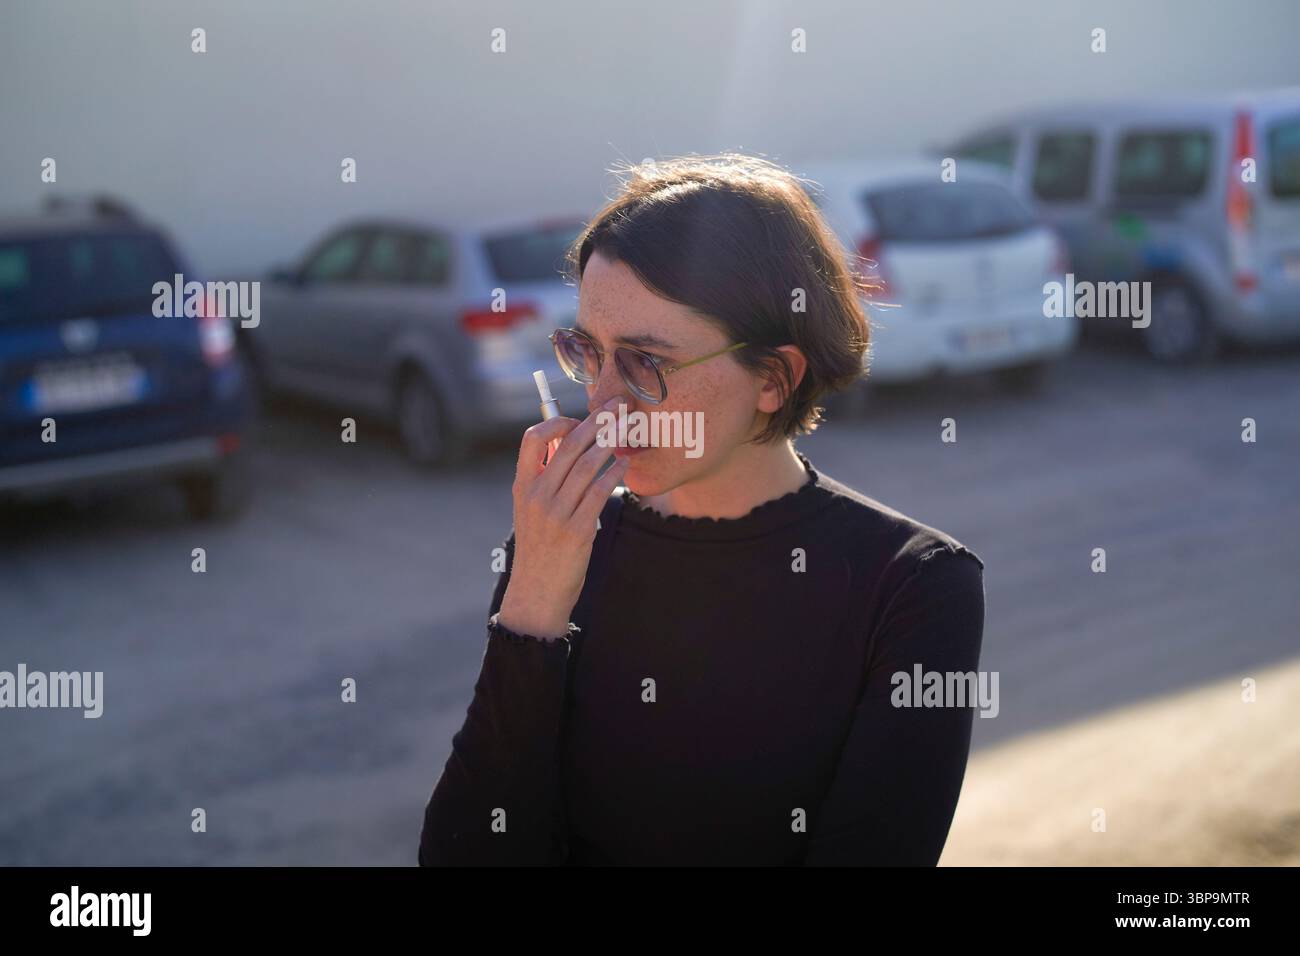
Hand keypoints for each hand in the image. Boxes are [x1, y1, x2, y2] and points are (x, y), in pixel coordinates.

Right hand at [496, 395, 628, 639]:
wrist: (537, 593)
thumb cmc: (539, 549)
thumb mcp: (530, 511)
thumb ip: (544, 480)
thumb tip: (566, 446)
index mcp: (522, 487)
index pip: (532, 439)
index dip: (557, 423)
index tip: (578, 420)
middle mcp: (536, 496)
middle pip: (568, 446)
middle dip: (597, 421)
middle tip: (618, 406)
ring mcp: (556, 513)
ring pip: (587, 465)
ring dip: (611, 442)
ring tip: (628, 428)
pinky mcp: (577, 530)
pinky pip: (600, 492)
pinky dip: (615, 473)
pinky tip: (626, 464)